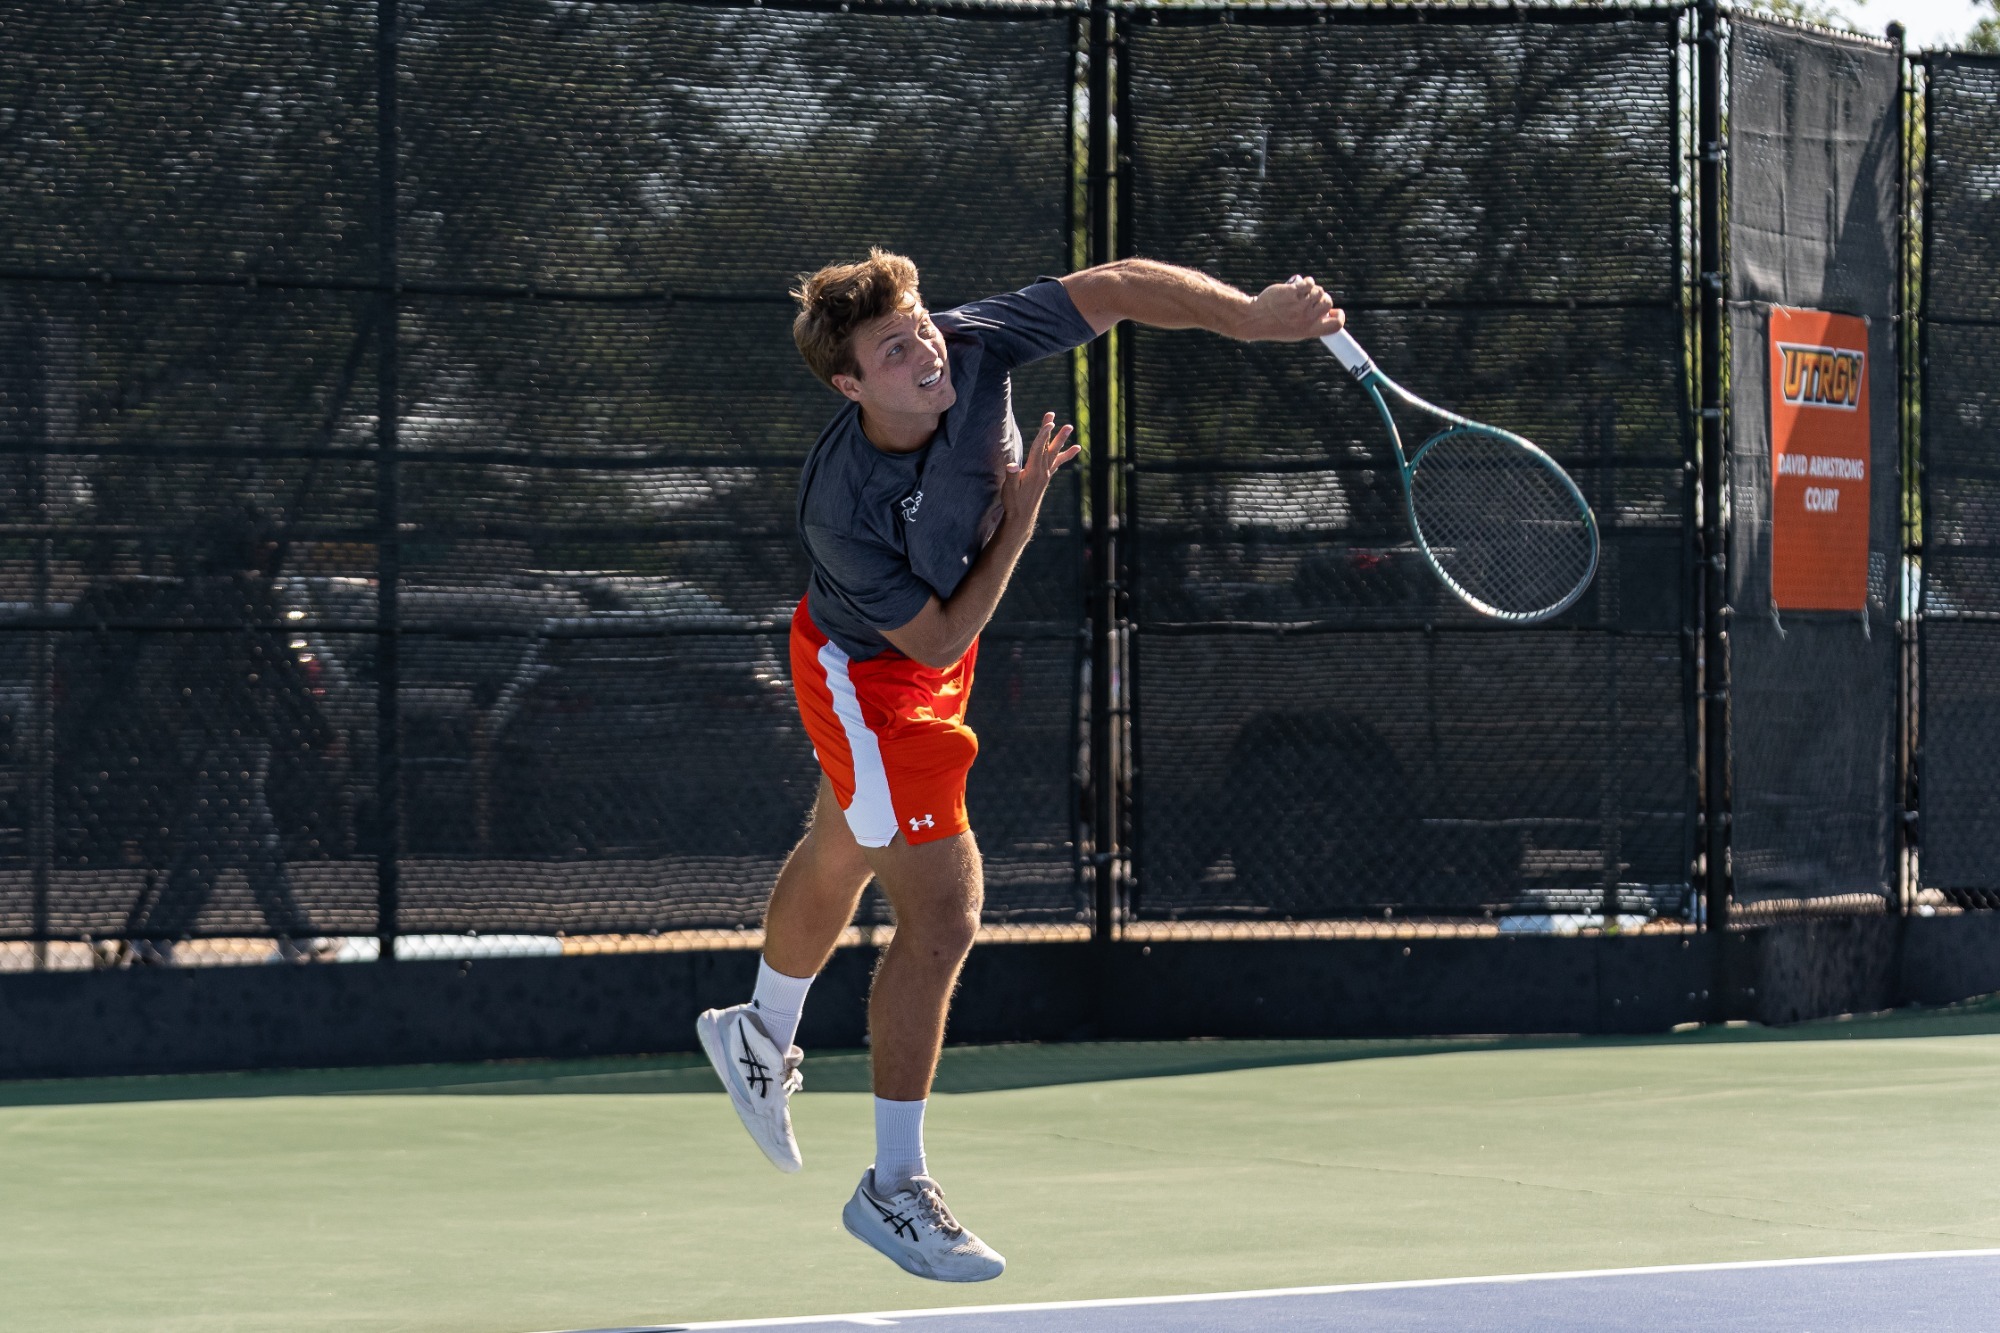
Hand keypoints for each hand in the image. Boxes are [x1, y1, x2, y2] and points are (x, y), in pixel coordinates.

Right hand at [1000, 412, 1078, 539]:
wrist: (1022, 517)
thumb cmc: (1013, 502)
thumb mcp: (1008, 490)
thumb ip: (1011, 476)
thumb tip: (1011, 465)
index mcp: (1033, 471)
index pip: (1039, 449)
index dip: (1043, 435)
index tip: (1049, 422)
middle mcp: (1043, 471)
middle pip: (1049, 447)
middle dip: (1055, 432)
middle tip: (1061, 420)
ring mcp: (1046, 474)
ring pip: (1055, 452)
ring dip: (1062, 439)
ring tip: (1070, 427)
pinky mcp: (1046, 477)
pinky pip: (1057, 462)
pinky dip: (1065, 455)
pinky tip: (1072, 450)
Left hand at [1245, 274, 1344, 340]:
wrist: (1255, 319)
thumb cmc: (1276, 326)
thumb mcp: (1296, 332)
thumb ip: (1313, 324)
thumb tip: (1330, 313)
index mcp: (1310, 330)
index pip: (1336, 325)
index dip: (1340, 317)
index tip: (1336, 312)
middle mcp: (1307, 318)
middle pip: (1328, 303)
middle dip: (1324, 300)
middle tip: (1314, 300)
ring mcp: (1300, 305)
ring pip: (1319, 291)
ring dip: (1314, 290)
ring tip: (1304, 294)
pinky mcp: (1293, 292)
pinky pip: (1309, 283)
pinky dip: (1307, 282)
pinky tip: (1301, 285)